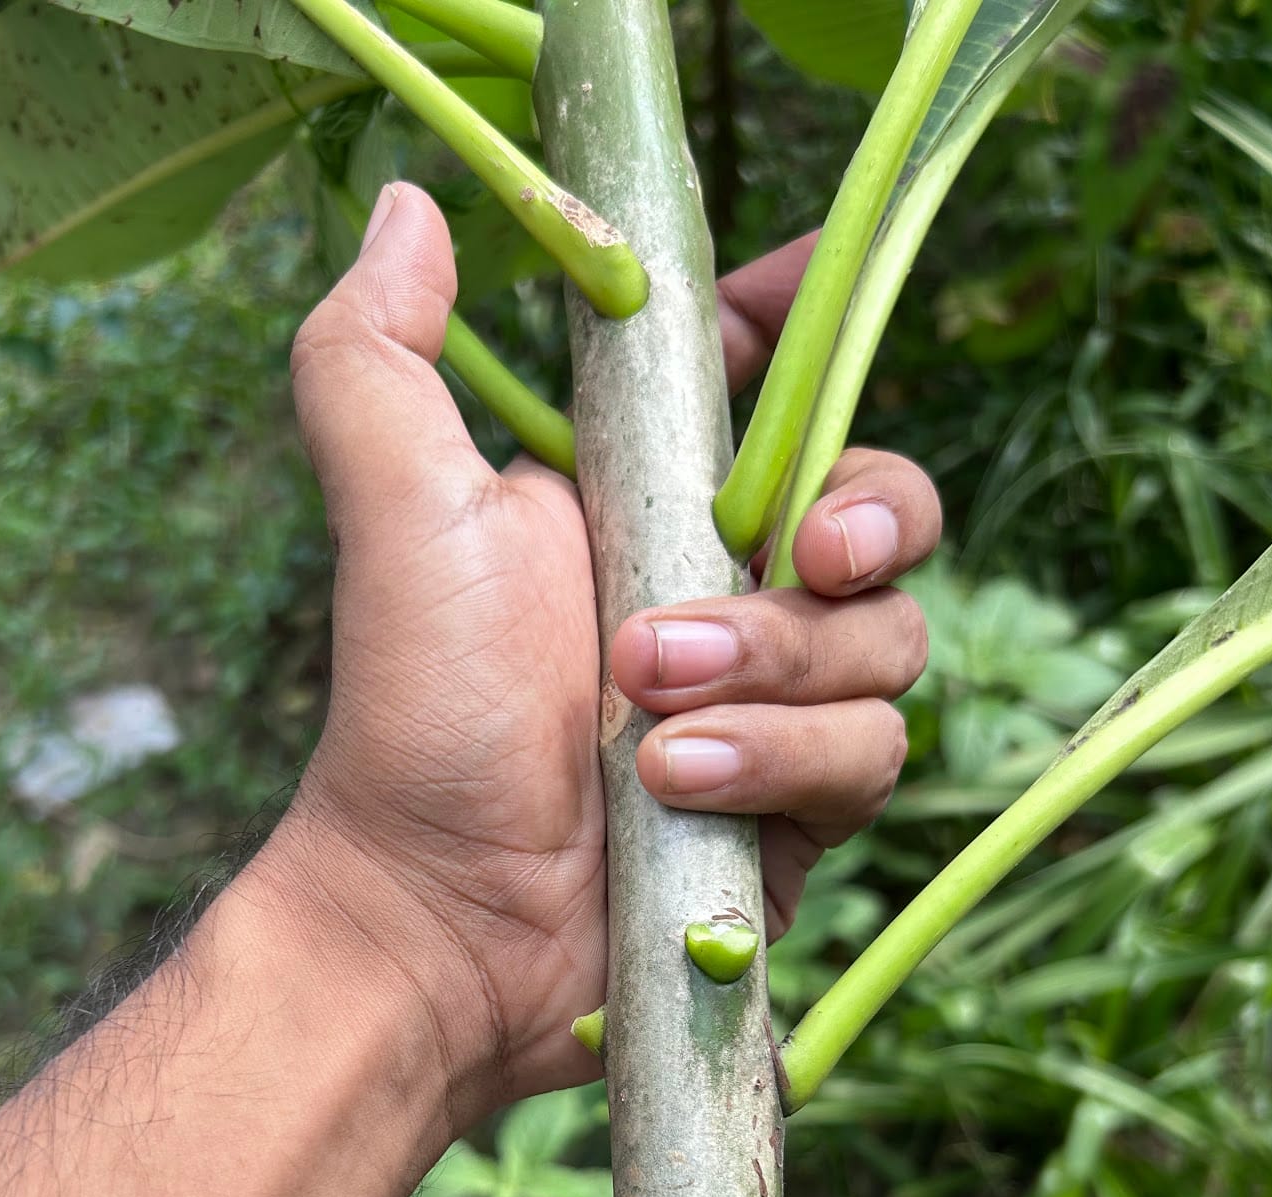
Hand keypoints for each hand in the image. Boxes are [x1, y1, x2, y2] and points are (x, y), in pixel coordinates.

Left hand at [262, 183, 939, 1121]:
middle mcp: (733, 594)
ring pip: (889, 647)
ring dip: (776, 677)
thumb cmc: (416, 711)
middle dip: (857, 530)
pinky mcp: (799, 811)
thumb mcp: (399, 512)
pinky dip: (779, 767)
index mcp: (654, 504)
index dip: (818, 336)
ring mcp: (776, 708)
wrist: (437, 916)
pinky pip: (868, 758)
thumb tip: (405, 205)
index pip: (778, 388)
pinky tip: (677, 791)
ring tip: (645, 723)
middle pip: (886, 515)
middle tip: (792, 557)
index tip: (821, 296)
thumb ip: (381, 355)